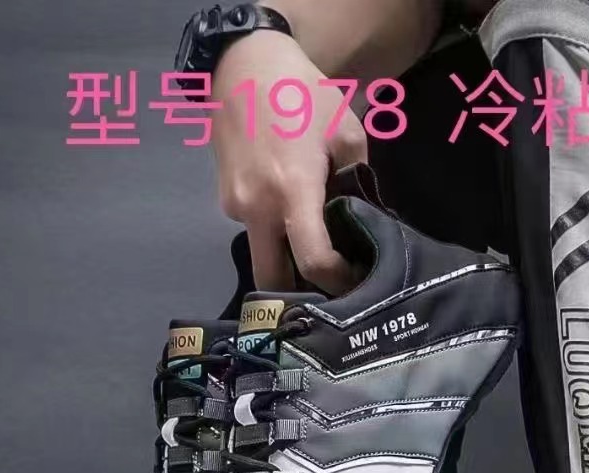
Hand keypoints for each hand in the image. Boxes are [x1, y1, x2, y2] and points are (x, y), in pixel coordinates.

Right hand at [212, 32, 366, 293]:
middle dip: (300, 291)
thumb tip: (364, 222)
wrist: (242, 63)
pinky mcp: (224, 198)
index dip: (336, 280)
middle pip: (273, 280)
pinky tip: (288, 208)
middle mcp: (257, 208)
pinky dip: (274, 230)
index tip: (353, 279)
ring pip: (263, 254)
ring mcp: (234, 205)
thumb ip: (358, 182)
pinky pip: (254, 229)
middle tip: (329, 284)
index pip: (313, 261)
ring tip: (314, 240)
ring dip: (287, 258)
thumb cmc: (302, 94)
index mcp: (292, 192)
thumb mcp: (346, 132)